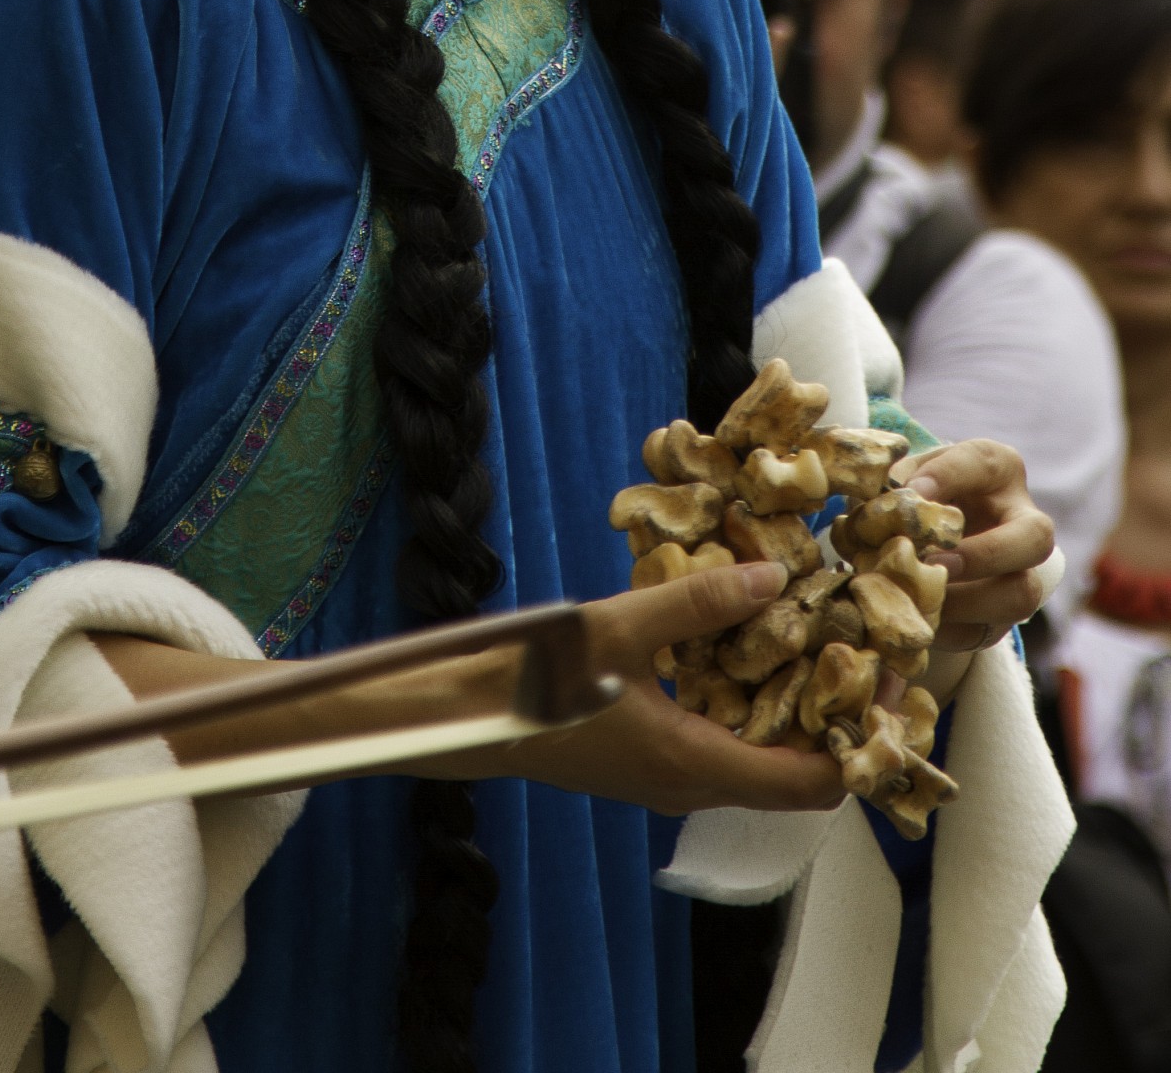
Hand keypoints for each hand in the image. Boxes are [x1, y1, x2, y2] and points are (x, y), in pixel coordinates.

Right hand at [490, 561, 845, 816]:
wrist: (467, 715)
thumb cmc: (536, 680)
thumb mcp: (617, 627)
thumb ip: (696, 603)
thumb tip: (774, 575)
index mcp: (694, 764)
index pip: (809, 783)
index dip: (860, 744)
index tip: (892, 689)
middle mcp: (691, 784)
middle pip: (794, 778)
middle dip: (839, 725)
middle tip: (868, 661)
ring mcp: (669, 776)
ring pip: (760, 762)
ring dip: (797, 716)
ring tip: (823, 648)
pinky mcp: (650, 758)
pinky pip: (726, 745)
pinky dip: (755, 708)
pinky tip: (751, 651)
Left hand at [904, 439, 1054, 670]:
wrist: (929, 536)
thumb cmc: (917, 494)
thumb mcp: (907, 475)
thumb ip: (895, 484)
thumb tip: (885, 505)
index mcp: (997, 468)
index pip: (985, 462)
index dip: (948, 476)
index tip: (912, 493)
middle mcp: (1022, 518)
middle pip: (1037, 538)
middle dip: (986, 554)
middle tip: (937, 562)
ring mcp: (1020, 571)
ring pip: (1022, 594)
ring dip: (968, 602)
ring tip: (922, 597)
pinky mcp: (1003, 615)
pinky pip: (988, 630)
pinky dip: (950, 630)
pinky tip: (918, 618)